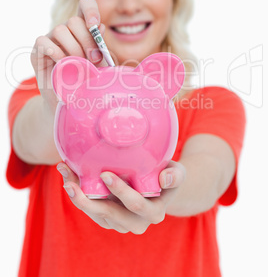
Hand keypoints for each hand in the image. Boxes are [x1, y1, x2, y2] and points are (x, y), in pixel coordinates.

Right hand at [30, 0, 105, 113]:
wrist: (68, 101)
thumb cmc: (86, 81)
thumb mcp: (99, 65)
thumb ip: (101, 48)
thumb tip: (101, 28)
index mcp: (83, 29)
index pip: (85, 5)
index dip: (90, 10)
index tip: (95, 25)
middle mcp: (66, 30)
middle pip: (74, 21)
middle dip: (87, 40)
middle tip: (93, 60)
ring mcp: (50, 39)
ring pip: (60, 29)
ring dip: (73, 48)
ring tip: (79, 65)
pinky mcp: (37, 51)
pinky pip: (43, 41)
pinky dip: (54, 51)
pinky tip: (62, 63)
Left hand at [56, 161, 185, 233]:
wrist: (158, 184)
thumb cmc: (168, 174)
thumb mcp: (178, 172)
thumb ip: (175, 175)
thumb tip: (164, 179)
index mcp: (154, 212)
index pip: (135, 204)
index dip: (120, 191)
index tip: (105, 174)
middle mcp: (136, 222)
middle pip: (109, 215)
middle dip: (89, 201)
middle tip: (73, 184)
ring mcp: (119, 222)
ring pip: (95, 214)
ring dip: (78, 197)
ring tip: (65, 178)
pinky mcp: (107, 218)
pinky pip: (90, 209)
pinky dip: (78, 194)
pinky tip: (68, 178)